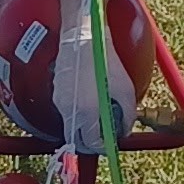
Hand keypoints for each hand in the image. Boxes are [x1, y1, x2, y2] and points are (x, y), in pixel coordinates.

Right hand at [52, 23, 136, 152]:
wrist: (83, 37)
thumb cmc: (105, 60)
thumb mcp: (126, 89)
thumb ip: (127, 115)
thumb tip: (125, 129)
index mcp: (87, 113)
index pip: (92, 143)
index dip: (102, 146)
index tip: (109, 143)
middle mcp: (70, 111)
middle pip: (76, 139)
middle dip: (90, 141)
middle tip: (102, 135)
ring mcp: (60, 102)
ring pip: (70, 124)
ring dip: (83, 125)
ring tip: (97, 113)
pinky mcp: (56, 92)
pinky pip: (66, 109)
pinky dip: (76, 110)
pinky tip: (87, 98)